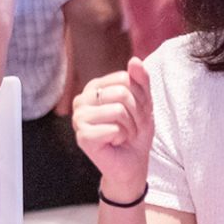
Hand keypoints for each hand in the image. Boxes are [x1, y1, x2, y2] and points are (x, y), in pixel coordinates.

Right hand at [72, 55, 153, 199]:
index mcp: (94, 87)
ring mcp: (79, 118)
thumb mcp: (144, 103)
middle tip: (133, 126)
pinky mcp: (82, 136)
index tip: (138, 112)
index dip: (140, 96)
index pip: (124, 78)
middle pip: (121, 92)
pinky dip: (122, 137)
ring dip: (130, 126)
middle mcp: (82, 99)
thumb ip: (141, 80)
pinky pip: (114, 128)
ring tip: (125, 135)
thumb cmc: (135, 132)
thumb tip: (134, 60)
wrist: (133, 164)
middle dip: (137, 113)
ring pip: (118, 110)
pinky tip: (115, 143)